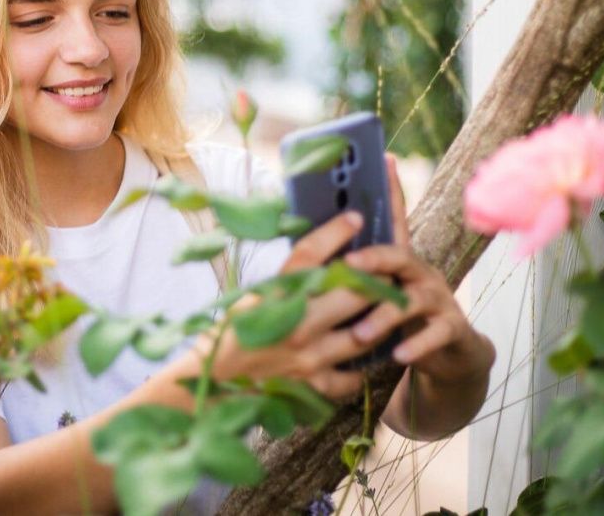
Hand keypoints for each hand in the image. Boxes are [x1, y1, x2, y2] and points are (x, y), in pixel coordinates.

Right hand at [184, 210, 393, 400]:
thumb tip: (326, 249)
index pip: (310, 255)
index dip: (336, 232)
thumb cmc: (235, 328)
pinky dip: (361, 366)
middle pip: (354, 294)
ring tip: (386, 310)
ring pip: (364, 334)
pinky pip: (352, 377)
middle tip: (387, 273)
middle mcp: (296, 324)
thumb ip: (291, 276)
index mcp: (276, 295)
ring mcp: (309, 358)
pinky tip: (361, 354)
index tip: (355, 218)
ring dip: (378, 321)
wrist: (216, 374)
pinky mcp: (313, 384)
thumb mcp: (257, 293)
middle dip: (376, 281)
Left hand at [342, 155, 493, 384]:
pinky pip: (435, 334)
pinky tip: (397, 356)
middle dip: (373, 258)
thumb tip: (309, 256)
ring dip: (384, 316)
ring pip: (413, 299)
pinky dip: (415, 345)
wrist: (450, 354)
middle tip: (347, 266)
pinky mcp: (452, 328)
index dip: (390, 189)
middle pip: (398, 254)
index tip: (384, 157)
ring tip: (360, 333)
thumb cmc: (400, 320)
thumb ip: (354, 276)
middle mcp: (420, 272)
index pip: (394, 219)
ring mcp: (439, 299)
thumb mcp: (378, 294)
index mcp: (398, 260)